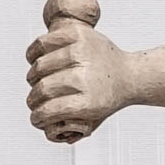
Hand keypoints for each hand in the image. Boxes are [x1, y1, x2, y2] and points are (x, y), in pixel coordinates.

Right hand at [26, 22, 133, 137]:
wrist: (131, 76)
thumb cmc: (108, 99)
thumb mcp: (95, 119)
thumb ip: (71, 127)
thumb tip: (49, 130)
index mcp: (91, 102)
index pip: (51, 110)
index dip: (37, 117)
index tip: (35, 118)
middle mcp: (86, 76)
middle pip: (43, 88)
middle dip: (33, 98)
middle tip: (33, 101)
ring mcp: (82, 52)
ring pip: (40, 66)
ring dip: (33, 77)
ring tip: (36, 82)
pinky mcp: (78, 34)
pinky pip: (43, 43)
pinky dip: (33, 53)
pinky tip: (34, 61)